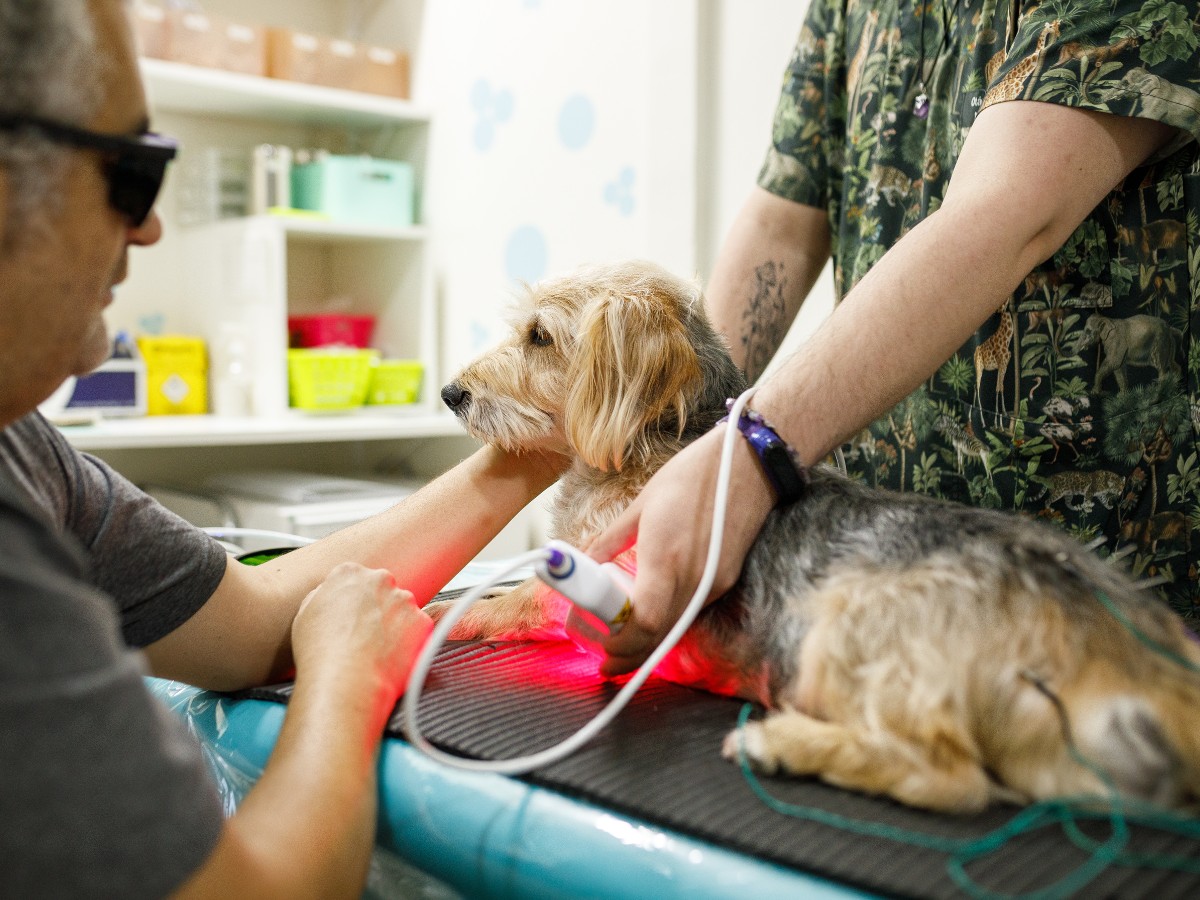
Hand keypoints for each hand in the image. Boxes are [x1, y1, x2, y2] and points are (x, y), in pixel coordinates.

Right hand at [291, 562, 432, 707]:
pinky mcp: (422, 621)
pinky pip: (418, 630)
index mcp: (349, 573)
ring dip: (395, 625)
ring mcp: (404, 599)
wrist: (345, 682)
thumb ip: (324, 596)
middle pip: (383, 590)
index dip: (354, 602)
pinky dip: (410, 642)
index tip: (352, 618)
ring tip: (377, 651)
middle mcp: (380, 580)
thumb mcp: (305, 614)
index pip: (356, 579)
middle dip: (378, 609)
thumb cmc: (320, 653)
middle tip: (366, 636)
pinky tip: (391, 658)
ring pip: (402, 610)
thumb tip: (334, 597)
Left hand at [587, 425, 775, 675]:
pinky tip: (652, 620)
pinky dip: (668, 625)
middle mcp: (693, 578)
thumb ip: (611, 539)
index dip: (620, 642)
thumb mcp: (642, 503)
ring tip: (621, 646)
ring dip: (649, 645)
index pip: (645, 621)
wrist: (750, 464)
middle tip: (605, 662)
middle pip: (660, 636)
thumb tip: (585, 561)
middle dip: (630, 655)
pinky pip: (691, 612)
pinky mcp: (725, 579)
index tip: (599, 646)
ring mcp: (714, 583)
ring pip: (677, 629)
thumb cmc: (694, 475)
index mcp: (666, 557)